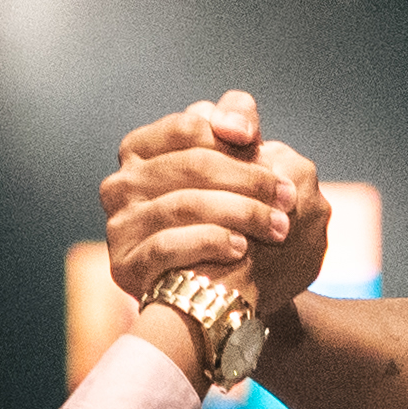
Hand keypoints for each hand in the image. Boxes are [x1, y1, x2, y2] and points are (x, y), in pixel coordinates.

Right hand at [96, 96, 333, 320]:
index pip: (188, 127)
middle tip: (288, 196)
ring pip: (184, 204)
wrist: (208, 284)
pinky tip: (240, 248)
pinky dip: (210, 242)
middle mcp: (120, 183)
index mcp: (139, 149)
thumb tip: (241, 129)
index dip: (231, 138)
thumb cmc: (222, 211)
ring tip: (278, 227)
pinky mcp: (124, 265)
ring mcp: (119, 225)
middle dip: (248, 179)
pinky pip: (167, 246)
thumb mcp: (228, 161)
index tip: (266, 152)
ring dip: (242, 213)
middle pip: (192, 165)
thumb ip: (235, 124)